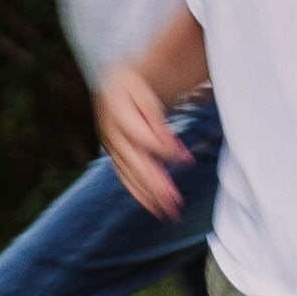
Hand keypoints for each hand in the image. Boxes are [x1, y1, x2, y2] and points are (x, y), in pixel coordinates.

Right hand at [93, 68, 188, 218]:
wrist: (117, 84)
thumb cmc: (139, 84)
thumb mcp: (147, 88)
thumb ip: (155, 116)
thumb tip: (168, 146)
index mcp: (116, 108)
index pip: (139, 134)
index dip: (162, 147)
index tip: (187, 159)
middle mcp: (109, 131)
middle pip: (134, 160)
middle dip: (155, 183)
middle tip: (176, 201)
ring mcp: (111, 146)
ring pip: (129, 174)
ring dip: (151, 195)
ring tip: (172, 211)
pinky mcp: (116, 157)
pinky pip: (127, 179)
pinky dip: (142, 195)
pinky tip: (158, 207)